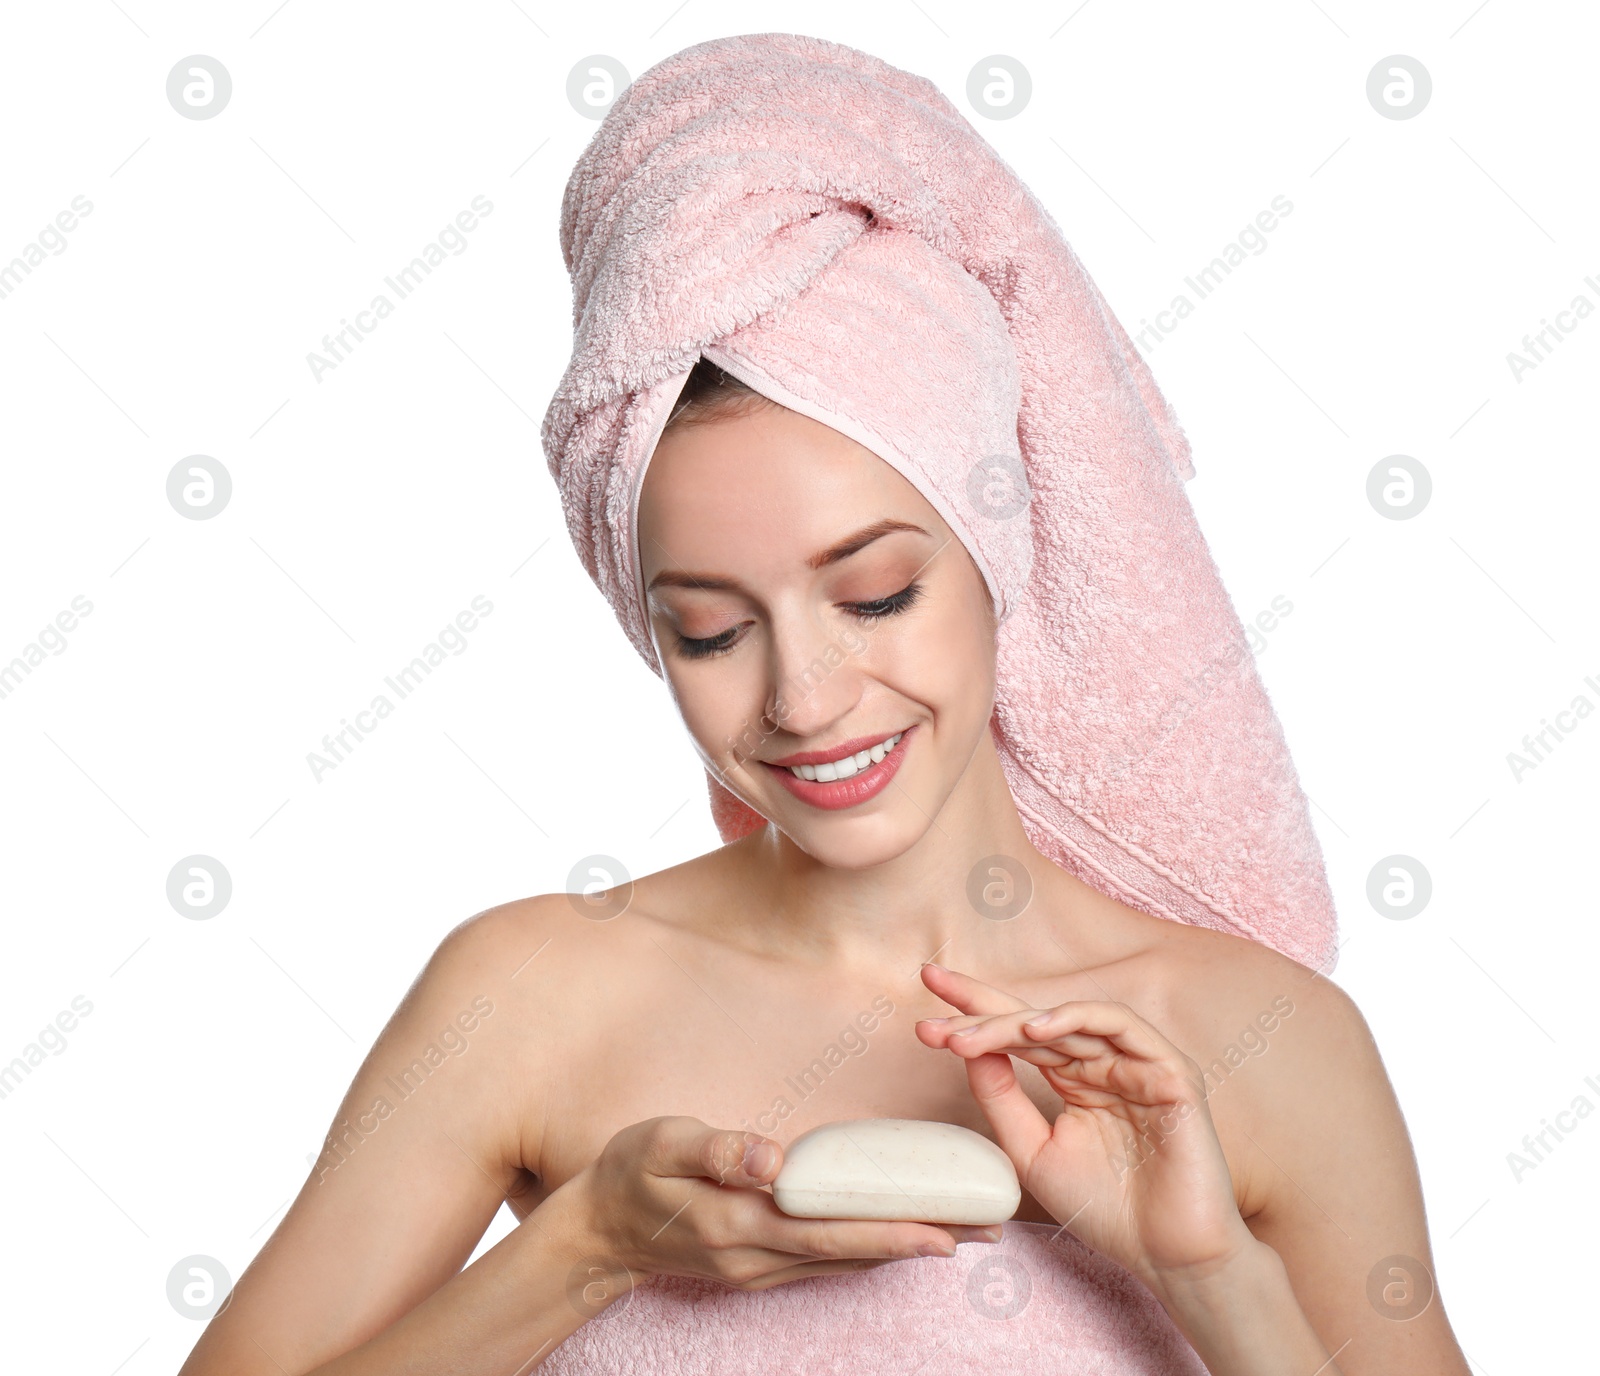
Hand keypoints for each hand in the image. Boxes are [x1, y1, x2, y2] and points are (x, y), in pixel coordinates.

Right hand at [561, 1115, 1002, 1295]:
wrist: (596, 1231)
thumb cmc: (629, 1173)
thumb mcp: (660, 1143)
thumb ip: (715, 1148)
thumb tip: (771, 1154)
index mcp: (735, 1223)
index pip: (826, 1232)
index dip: (886, 1231)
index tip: (943, 1230)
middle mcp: (754, 1258)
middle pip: (848, 1253)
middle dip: (917, 1241)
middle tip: (984, 1235)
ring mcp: (757, 1271)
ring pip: (842, 1262)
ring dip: (900, 1247)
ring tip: (963, 1235)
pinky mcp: (757, 1268)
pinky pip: (824, 1262)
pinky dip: (866, 1249)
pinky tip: (898, 1236)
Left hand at [915, 964, 1255, 1286]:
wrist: (1167, 1256)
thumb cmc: (1106, 1210)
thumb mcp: (1032, 1151)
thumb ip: (1001, 1100)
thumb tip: (964, 1047)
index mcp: (1076, 1079)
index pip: (1020, 1035)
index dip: (974, 1017)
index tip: (923, 1019)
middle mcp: (1104, 1063)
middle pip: (1036, 1019)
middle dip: (980, 1013)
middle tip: (932, 1016)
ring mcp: (1138, 1063)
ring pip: (1069, 1018)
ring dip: (1014, 1020)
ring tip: (969, 1034)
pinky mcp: (1169, 1070)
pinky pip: (1120, 1026)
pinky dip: (1076, 1018)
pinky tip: (1034, 1028)